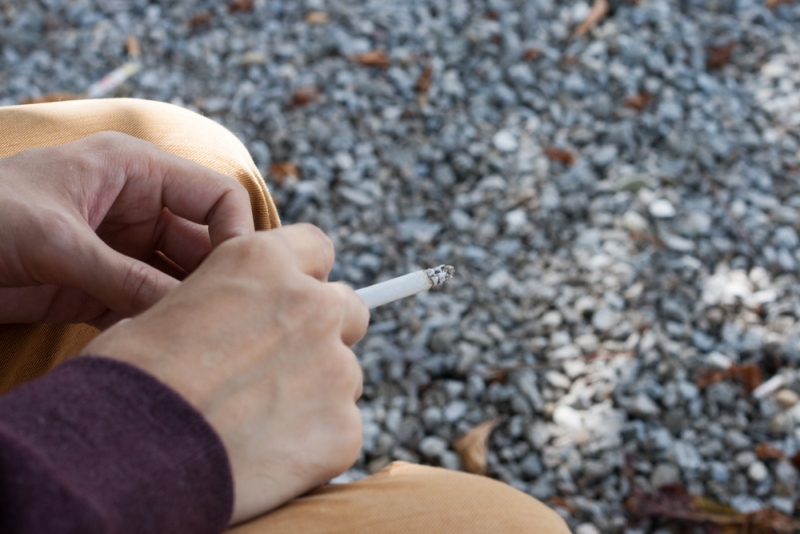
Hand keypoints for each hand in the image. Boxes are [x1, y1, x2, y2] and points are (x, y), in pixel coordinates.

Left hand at [0, 132, 253, 326]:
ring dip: (183, 308)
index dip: (237, 234)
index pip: (215, 197)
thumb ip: (127, 278)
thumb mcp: (58, 242)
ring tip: (197, 341)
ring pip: (174, 280)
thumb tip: (190, 313)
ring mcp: (118, 250)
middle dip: (212, 280)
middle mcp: (135, 209)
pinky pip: (142, 307)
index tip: (240, 279)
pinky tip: (157, 349)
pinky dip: (152, 326)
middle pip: (201, 244)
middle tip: (226, 323)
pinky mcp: (96, 287)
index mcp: (134, 171)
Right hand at [82, 224, 369, 523]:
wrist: (126, 459)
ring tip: (257, 424)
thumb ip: (227, 304)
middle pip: (348, 309)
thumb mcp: (166, 310)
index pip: (317, 248)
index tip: (291, 301)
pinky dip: (313, 444)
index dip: (303, 277)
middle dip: (323, 332)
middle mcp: (311, 304)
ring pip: (344, 375)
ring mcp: (335, 367)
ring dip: (316, 392)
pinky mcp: (344, 428)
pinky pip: (341, 430)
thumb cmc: (129, 382)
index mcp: (262, 262)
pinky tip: (265, 458)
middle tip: (279, 367)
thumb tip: (236, 321)